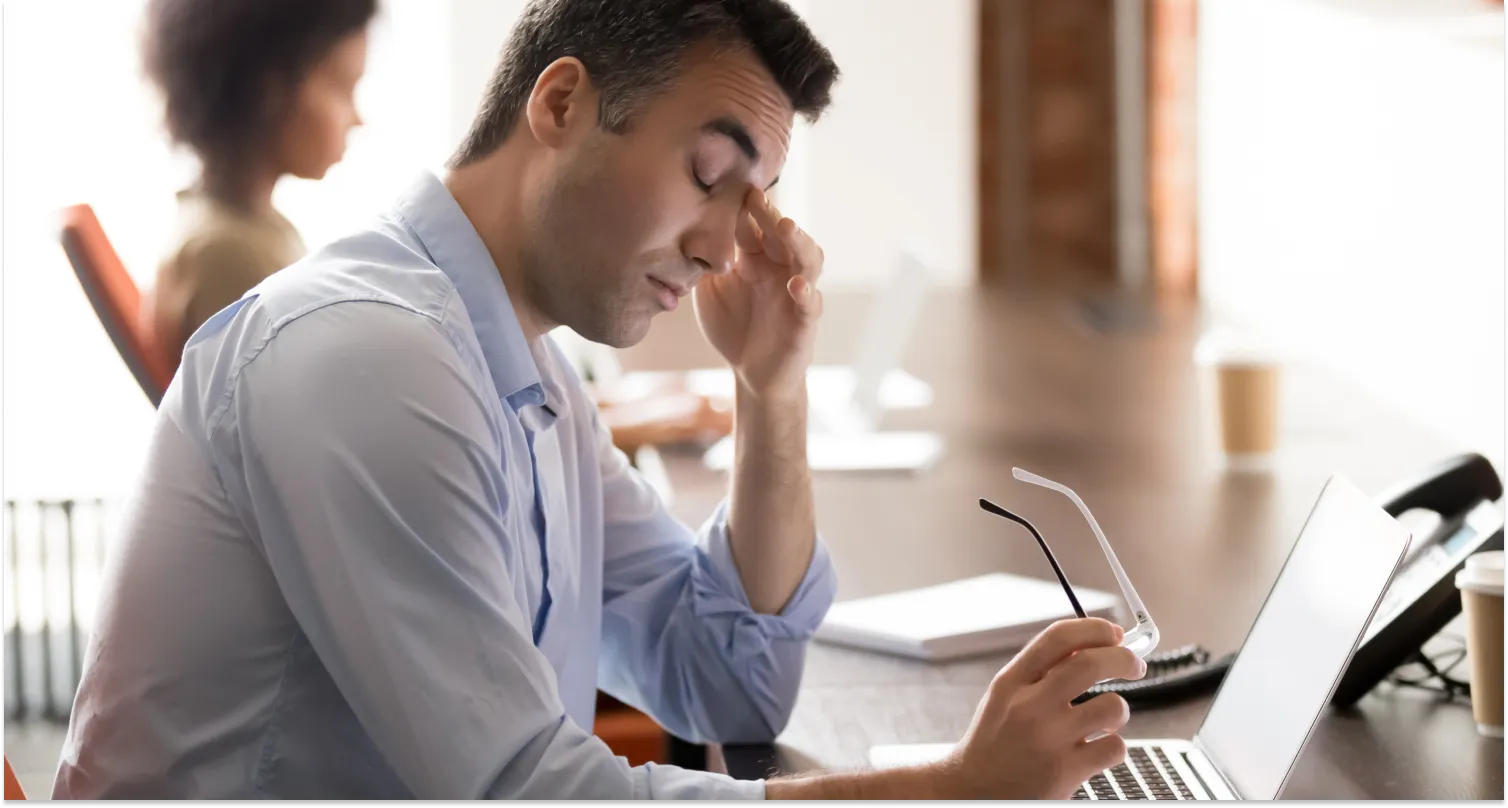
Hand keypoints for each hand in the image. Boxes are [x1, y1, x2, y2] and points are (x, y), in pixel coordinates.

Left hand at [693, 188, 823, 403]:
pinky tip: (796, 285)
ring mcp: (796, 292)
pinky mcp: (805, 321)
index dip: (746, 206)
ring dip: (799, 241)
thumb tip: (679, 232)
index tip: (732, 184)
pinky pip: (811, 303)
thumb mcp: (708, 290)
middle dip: (770, 214)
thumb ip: (701, 264)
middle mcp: (781, 268)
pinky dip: (806, 293)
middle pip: (782, 233)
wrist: (751, 372)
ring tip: (785, 226)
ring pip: (808, 258)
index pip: (754, 225)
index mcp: (757, 257)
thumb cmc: (733, 326)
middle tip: (756, 197)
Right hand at [936, 619, 1145, 799]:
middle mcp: (1029, 707)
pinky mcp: (1067, 772)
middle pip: (1091, 663)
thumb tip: (1092, 646)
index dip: (1094, 629)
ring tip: (1106, 719)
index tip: (1114, 633)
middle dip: (1124, 658)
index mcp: (1011, 682)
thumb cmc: (996, 740)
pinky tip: (1096, 748)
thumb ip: (1041, 671)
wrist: (974, 790)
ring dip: (1119, 709)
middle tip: (1135, 665)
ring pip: (1112, 706)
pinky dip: (1113, 745)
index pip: (1058, 638)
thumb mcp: (1006, 697)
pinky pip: (1115, 747)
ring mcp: (1049, 740)